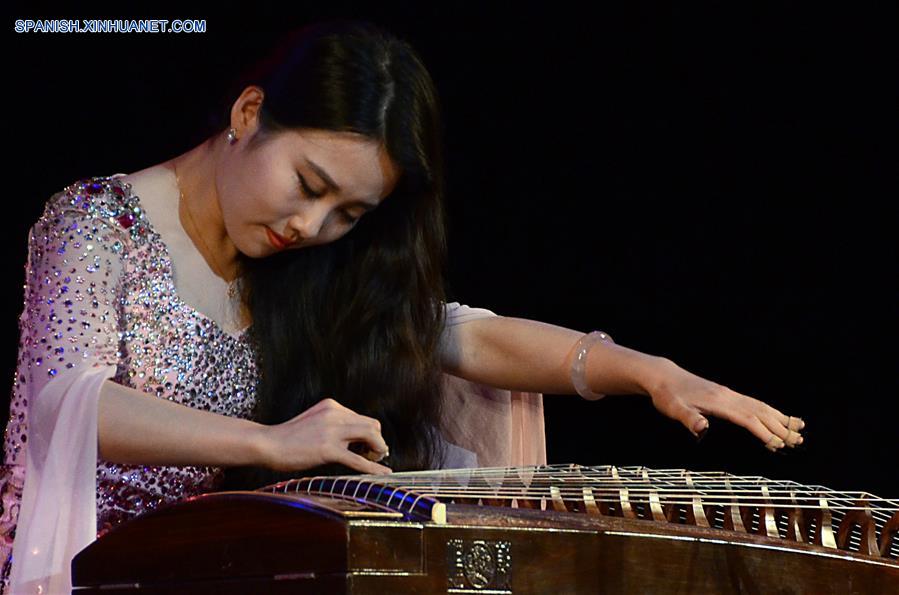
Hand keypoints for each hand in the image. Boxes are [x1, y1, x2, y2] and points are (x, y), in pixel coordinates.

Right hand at [257, 397, 392, 473]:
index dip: (370, 434)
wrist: (267, 444)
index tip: (368, 448)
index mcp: (332, 406)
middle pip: (372, 425)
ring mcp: (332, 431)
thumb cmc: (288, 437)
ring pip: (371, 437)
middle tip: (375, 455)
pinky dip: (373, 467)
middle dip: (378, 441)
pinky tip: (382, 473)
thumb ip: (333, 424)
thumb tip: (354, 439)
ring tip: (374, 461)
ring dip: (377, 451)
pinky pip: (358, 459)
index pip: (363, 418)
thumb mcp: (314, 421)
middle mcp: (335, 414)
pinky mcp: (328, 449)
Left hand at [647, 360, 804, 450]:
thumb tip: (702, 428)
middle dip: (780, 427)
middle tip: (798, 441)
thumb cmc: (668, 395)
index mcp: (718, 402)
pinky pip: (753, 403)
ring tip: (799, 428)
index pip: (747, 418)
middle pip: (760, 412)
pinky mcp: (726, 394)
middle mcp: (728, 396)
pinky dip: (768, 410)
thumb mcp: (673, 408)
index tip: (778, 445)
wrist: (663, 377)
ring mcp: (728, 394)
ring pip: (760, 406)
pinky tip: (776, 416)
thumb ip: (688, 418)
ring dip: (780, 418)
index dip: (763, 432)